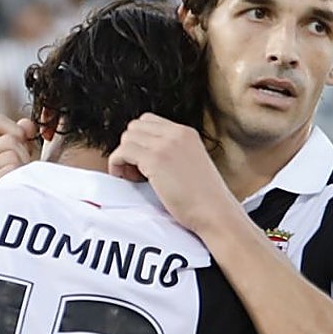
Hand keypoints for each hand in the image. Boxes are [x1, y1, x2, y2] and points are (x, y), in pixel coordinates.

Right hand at [0, 115, 37, 194]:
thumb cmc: (9, 195)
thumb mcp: (12, 163)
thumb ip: (18, 139)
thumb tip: (27, 124)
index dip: (17, 130)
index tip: (26, 145)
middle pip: (10, 140)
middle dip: (24, 155)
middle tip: (22, 174)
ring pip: (13, 156)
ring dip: (23, 171)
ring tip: (18, 185)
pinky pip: (11, 171)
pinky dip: (20, 181)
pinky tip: (14, 193)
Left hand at [108, 113, 235, 233]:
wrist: (215, 212)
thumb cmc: (203, 198)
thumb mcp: (190, 163)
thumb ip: (172, 153)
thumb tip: (144, 155)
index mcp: (186, 133)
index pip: (148, 121)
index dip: (139, 140)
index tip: (142, 161)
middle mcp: (176, 133)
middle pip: (134, 127)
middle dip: (130, 147)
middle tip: (135, 171)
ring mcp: (165, 145)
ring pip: (126, 138)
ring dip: (123, 157)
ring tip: (133, 177)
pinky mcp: (155, 160)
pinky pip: (122, 152)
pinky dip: (117, 165)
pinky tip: (127, 179)